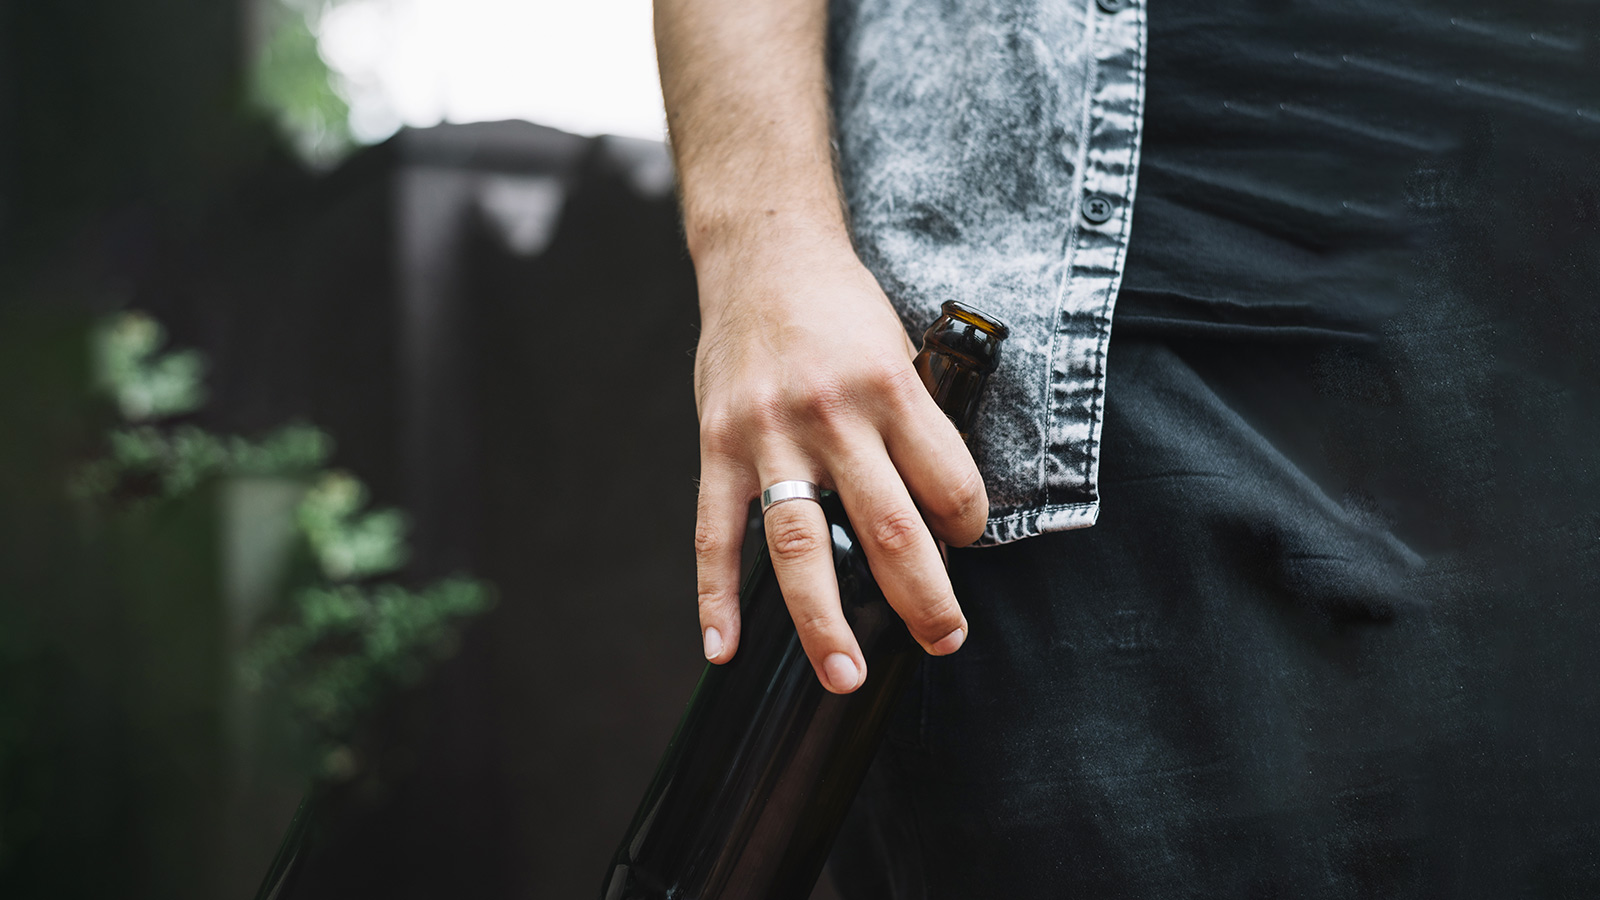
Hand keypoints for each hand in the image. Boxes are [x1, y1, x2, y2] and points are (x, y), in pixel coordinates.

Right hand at [691, 230, 988, 693]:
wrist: (763, 255)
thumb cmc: (840, 308)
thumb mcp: (898, 351)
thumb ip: (914, 425)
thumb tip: (937, 512)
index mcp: (891, 389)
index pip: (949, 483)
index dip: (969, 526)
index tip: (965, 542)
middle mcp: (833, 416)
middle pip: (888, 528)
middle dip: (924, 598)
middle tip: (944, 641)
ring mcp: (769, 434)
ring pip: (800, 546)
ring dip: (825, 621)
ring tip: (846, 673)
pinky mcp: (718, 445)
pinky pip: (715, 534)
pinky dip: (715, 597)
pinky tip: (724, 649)